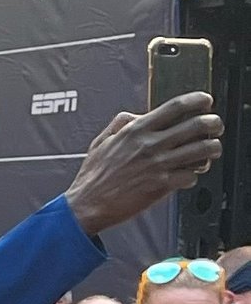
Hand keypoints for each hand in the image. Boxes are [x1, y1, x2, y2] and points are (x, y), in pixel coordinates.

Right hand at [64, 97, 222, 236]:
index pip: (176, 107)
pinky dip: (194, 174)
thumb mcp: (102, 139)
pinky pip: (192, 175)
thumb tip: (140, 114)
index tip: (206, 101)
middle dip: (214, 123)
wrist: (87, 204)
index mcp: (136, 130)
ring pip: (202, 150)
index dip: (198, 100)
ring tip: (211, 150)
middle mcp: (151, 144)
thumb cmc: (94, 175)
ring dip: (212, 149)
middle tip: (216, 126)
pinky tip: (188, 174)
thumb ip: (122, 122)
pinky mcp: (163, 185)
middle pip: (197, 125)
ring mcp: (159, 165)